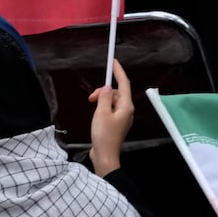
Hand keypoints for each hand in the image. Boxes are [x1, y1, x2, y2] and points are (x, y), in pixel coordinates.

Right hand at [86, 59, 133, 177]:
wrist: (104, 154)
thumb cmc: (104, 134)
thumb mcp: (101, 113)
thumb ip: (104, 97)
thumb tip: (107, 87)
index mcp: (126, 106)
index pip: (124, 84)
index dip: (118, 72)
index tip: (113, 61)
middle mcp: (127, 110)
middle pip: (116, 92)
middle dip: (103, 90)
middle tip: (91, 98)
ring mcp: (122, 116)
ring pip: (111, 100)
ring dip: (101, 99)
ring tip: (91, 105)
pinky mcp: (116, 122)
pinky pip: (109, 108)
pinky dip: (102, 106)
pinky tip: (95, 113)